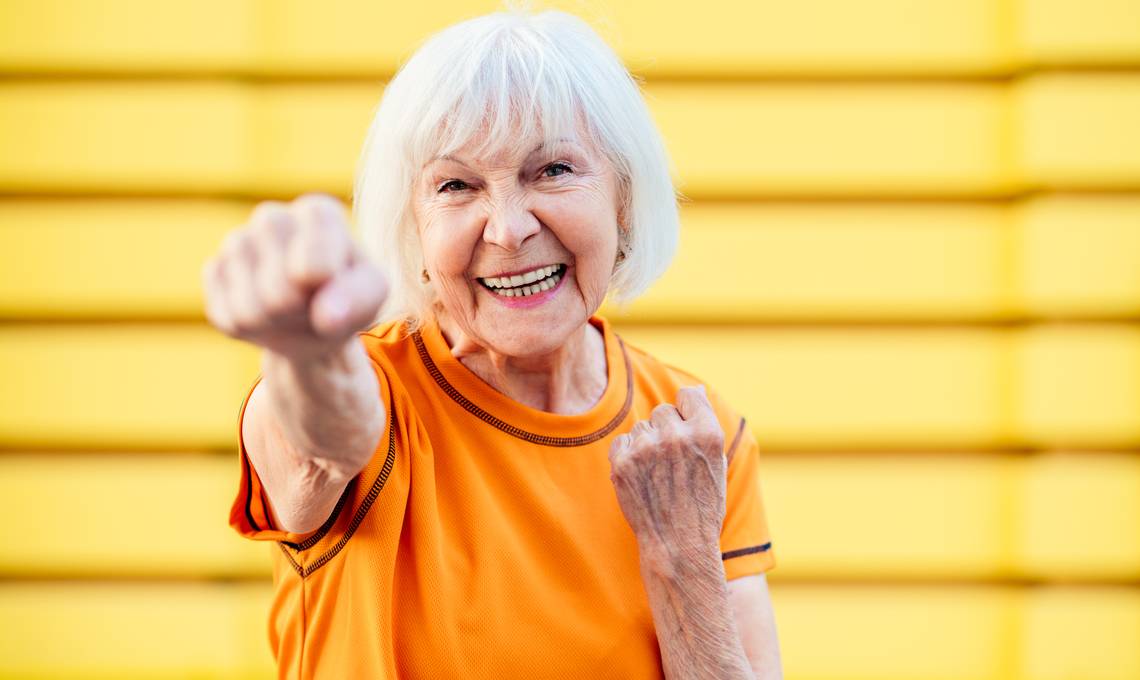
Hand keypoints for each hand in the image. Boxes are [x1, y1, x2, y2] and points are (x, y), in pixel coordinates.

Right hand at [201, 193, 387, 361]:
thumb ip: (360, 299)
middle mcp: (273, 217)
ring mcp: (237, 242)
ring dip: (275, 324)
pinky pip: (227, 317)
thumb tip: (327, 316)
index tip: (334, 285)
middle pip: (279, 294)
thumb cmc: (349, 295)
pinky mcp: (214, 270)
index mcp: (318, 212)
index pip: (314, 267)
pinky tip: (265, 313)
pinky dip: (250, 330)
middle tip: (313, 304)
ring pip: (249, 311)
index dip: (325, 292)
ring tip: (291, 310)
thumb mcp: (372, 294)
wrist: (314, 316)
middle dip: (300, 314)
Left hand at [608, 385, 728, 562]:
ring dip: (647, 445)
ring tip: (659, 477)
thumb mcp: (716, 462)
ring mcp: (648, 448)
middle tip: (673, 464)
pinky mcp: (623, 461)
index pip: (689, 394)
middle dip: (666, 430)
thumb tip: (694, 390)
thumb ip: (705, 423)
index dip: (687, 412)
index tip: (686, 434)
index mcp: (707, 432)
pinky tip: (642, 480)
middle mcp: (677, 436)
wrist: (678, 545)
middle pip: (663, 411)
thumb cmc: (701, 504)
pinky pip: (622, 442)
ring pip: (642, 427)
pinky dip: (628, 457)